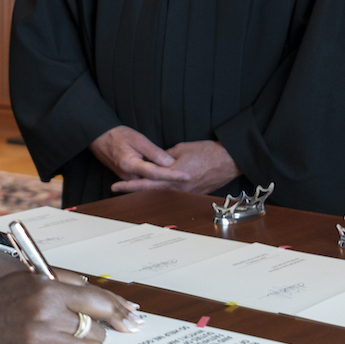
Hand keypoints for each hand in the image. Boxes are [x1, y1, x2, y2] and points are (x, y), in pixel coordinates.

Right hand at [0, 271, 142, 343]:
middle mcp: (47, 313)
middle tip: (80, 331)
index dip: (120, 311)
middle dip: (95, 332)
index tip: (132, 319)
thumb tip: (103, 297)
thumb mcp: (32, 278)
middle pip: (98, 329)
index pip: (99, 301)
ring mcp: (40, 341)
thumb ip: (67, 283)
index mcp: (48, 289)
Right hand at [89, 125, 189, 183]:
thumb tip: (169, 162)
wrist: (100, 138)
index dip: (172, 175)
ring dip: (165, 182)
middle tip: (190, 180)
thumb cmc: (117, 135)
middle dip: (172, 182)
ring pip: (150, 183)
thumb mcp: (138, 139)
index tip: (185, 175)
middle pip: (154, 183)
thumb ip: (154, 152)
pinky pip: (145, 181)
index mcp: (130, 165)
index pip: (155, 173)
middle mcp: (129, 175)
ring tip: (183, 179)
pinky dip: (157, 180)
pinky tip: (168, 178)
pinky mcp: (129, 178)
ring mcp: (128, 178)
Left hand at [110, 140, 239, 194]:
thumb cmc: (207, 152)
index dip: (129, 185)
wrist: (229, 161)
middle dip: (134, 190)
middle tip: (118, 189)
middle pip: (150, 192)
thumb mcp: (181, 149)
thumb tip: (155, 160)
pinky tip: (155, 188)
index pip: (146, 183)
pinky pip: (173, 193)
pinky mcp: (192, 193)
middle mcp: (178, 189)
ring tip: (132, 188)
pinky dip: (162, 190)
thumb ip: (164, 156)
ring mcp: (185, 193)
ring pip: (161, 194)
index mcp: (173, 176)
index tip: (115, 186)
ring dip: (147, 191)